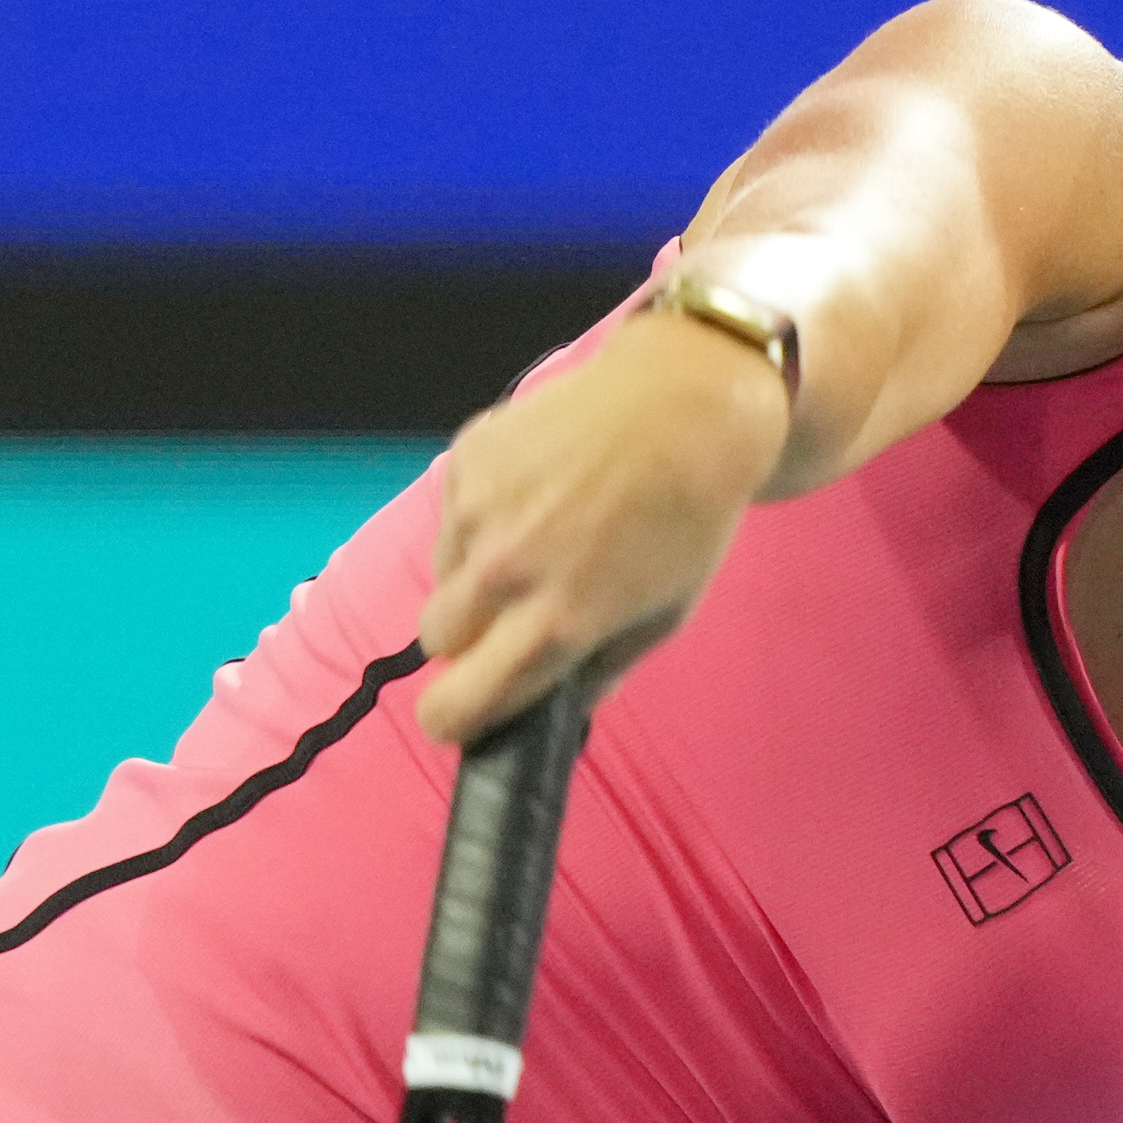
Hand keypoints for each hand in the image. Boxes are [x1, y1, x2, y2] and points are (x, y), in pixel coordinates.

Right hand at [414, 305, 793, 743]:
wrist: (685, 404)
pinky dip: (480, 514)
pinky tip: (535, 490)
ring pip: (442, 573)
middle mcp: (505, 571)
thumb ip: (602, 673)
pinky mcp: (466, 457)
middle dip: (466, 638)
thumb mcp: (665, 615)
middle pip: (435, 640)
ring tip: (537, 535)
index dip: (453, 719)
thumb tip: (555, 713)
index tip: (460, 712)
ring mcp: (478, 510)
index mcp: (556, 622)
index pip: (459, 702)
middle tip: (510, 613)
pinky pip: (451, 514)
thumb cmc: (687, 518)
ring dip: (474, 572)